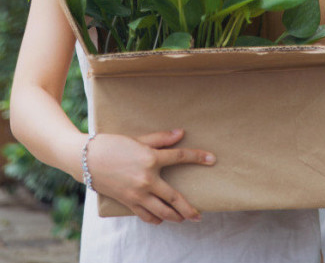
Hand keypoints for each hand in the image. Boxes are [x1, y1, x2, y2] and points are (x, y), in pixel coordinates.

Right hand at [86, 128, 214, 223]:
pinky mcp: (126, 201)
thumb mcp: (138, 139)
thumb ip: (161, 139)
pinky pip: (144, 214)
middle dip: (188, 208)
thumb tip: (181, 133)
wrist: (84, 159)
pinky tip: (161, 219)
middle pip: (174, 197)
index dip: (198, 157)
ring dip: (174, 217)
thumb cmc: (111, 144)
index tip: (212, 159)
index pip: (180, 157)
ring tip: (184, 219)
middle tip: (199, 216)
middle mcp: (146, 179)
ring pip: (160, 210)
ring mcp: (136, 193)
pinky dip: (154, 219)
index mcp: (151, 159)